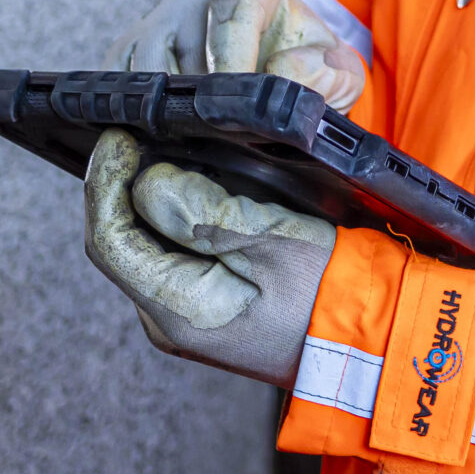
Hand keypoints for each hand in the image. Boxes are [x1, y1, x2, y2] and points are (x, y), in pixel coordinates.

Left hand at [83, 128, 333, 386]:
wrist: (370, 343)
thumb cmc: (334, 294)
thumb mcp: (279, 242)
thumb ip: (208, 213)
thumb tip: (149, 183)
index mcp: (178, 309)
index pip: (109, 239)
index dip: (104, 180)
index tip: (119, 134)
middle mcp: (167, 318)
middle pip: (122, 239)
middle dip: (127, 182)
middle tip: (147, 129)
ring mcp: (183, 314)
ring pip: (146, 242)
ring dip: (153, 195)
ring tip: (174, 147)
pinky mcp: (202, 302)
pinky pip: (172, 251)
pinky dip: (176, 214)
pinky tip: (200, 184)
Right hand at [104, 0, 365, 110]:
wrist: (272, 60)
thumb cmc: (304, 63)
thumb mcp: (337, 70)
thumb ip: (332, 74)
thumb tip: (286, 73)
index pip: (232, 12)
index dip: (236, 62)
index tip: (241, 106)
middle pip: (182, 43)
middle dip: (202, 95)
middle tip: (220, 134)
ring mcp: (156, 17)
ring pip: (145, 66)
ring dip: (169, 107)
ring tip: (198, 138)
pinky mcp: (127, 46)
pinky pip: (116, 79)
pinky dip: (134, 110)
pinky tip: (164, 134)